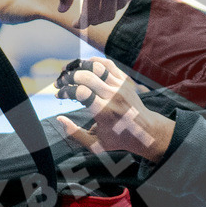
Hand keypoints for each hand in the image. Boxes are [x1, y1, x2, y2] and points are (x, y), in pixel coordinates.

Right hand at [54, 57, 173, 161]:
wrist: (146, 131)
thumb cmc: (119, 139)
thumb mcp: (96, 145)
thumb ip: (75, 133)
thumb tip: (59, 119)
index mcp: (104, 112)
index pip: (81, 92)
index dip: (66, 91)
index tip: (59, 95)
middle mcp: (113, 96)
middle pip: (86, 77)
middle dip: (68, 77)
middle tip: (59, 82)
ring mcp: (120, 86)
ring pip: (96, 67)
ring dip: (78, 66)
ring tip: (68, 70)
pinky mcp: (125, 81)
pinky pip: (108, 64)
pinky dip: (94, 61)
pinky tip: (83, 65)